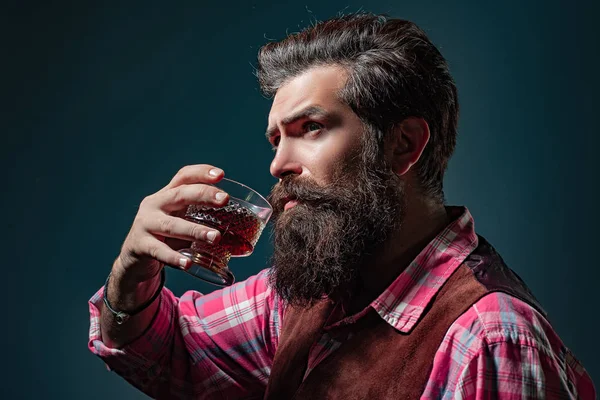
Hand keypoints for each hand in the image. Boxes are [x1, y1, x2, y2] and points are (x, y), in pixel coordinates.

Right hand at [113, 164, 229, 283]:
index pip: (183, 177)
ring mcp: (145, 224)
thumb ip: (202, 220)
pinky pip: (160, 251)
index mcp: (166, 195)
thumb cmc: (166, 238)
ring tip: (216, 237)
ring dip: (195, 230)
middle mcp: (154, 205)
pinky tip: (188, 263)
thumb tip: (241, 228)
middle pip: (179, 194)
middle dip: (203, 194)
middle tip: (225, 199)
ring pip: (171, 225)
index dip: (201, 172)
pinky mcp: (140, 246)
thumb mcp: (182, 222)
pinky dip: (175, 258)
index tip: (221, 175)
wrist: (134, 260)